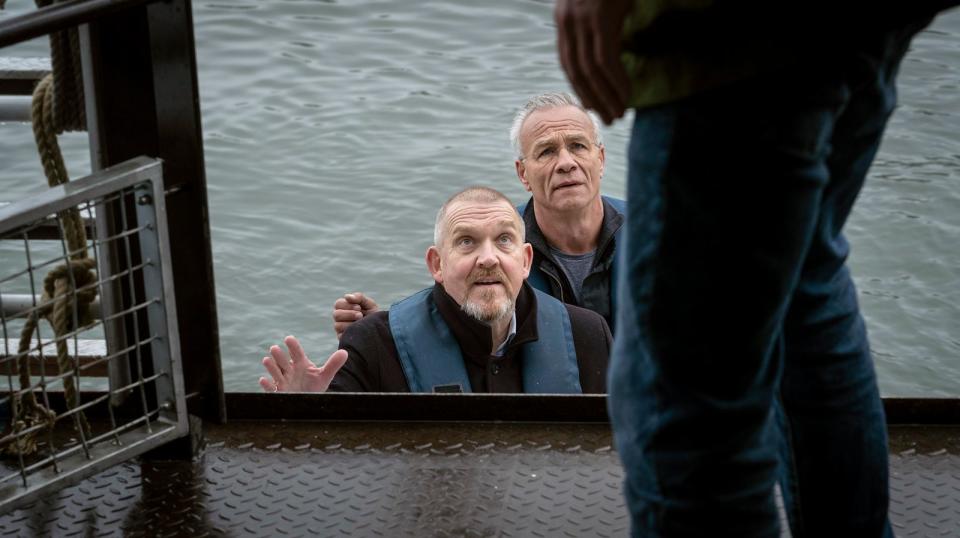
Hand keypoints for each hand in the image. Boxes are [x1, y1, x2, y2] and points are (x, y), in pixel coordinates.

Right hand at [259, 335, 348, 391]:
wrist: (306, 402)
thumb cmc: (313, 386)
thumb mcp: (324, 376)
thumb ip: (333, 364)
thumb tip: (345, 352)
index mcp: (300, 364)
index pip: (297, 353)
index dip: (293, 346)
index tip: (289, 339)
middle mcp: (290, 371)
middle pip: (283, 361)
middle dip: (279, 356)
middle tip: (275, 348)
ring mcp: (283, 382)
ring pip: (275, 372)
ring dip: (271, 367)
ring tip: (266, 360)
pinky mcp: (279, 393)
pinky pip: (271, 388)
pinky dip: (267, 385)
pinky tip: (263, 380)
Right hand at [332, 292, 378, 339]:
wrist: (381, 329)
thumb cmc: (373, 315)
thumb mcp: (369, 304)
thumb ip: (359, 297)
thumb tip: (346, 296)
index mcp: (344, 308)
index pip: (338, 304)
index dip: (348, 305)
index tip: (359, 307)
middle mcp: (340, 318)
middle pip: (336, 314)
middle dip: (349, 314)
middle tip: (360, 315)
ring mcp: (340, 329)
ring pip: (337, 325)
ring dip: (350, 324)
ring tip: (361, 324)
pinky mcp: (343, 339)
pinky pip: (342, 336)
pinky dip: (351, 333)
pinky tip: (359, 332)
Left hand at [555, 0, 632, 123]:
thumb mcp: (598, 3)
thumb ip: (596, 24)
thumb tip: (605, 47)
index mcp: (564, 18)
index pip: (568, 62)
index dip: (580, 86)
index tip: (592, 105)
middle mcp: (567, 20)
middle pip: (576, 71)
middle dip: (593, 98)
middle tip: (608, 118)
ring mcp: (582, 19)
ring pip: (591, 71)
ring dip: (607, 96)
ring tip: (619, 113)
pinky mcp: (600, 18)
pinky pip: (606, 60)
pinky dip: (616, 81)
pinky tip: (625, 95)